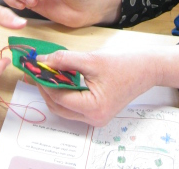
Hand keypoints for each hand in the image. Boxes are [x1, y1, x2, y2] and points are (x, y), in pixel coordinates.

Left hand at [35, 44, 178, 125]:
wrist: (145, 70)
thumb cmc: (122, 65)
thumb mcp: (91, 59)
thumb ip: (65, 60)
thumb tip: (43, 60)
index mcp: (93, 108)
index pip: (59, 97)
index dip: (44, 82)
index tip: (34, 67)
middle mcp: (93, 119)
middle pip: (58, 106)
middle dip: (45, 88)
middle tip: (37, 69)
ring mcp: (95, 119)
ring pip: (64, 108)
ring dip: (54, 91)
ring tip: (48, 72)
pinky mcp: (96, 114)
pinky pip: (73, 106)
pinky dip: (65, 93)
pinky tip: (62, 78)